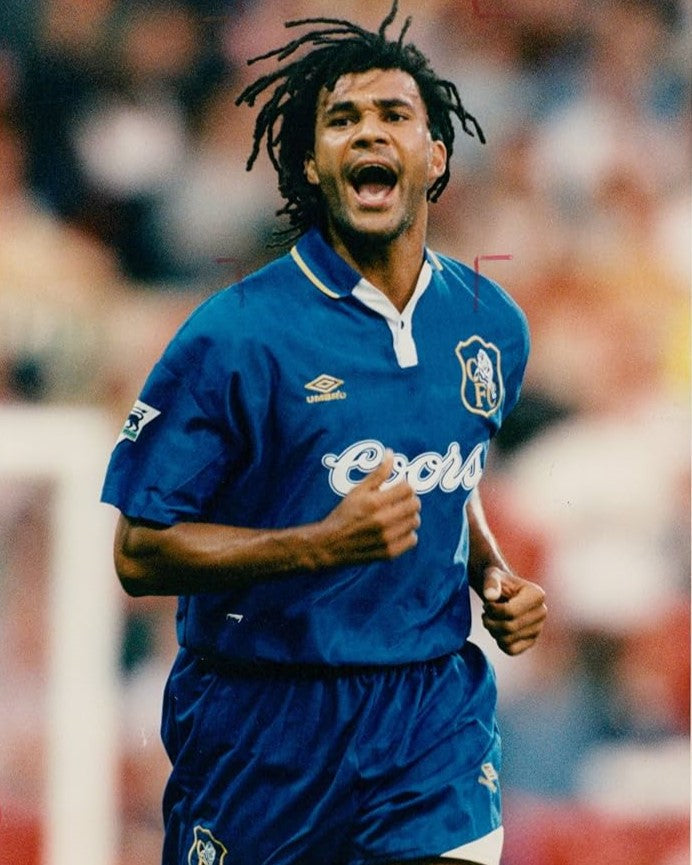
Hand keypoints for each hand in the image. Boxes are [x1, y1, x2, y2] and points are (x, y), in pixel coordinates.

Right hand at [316, 450, 420, 566]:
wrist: (330, 544)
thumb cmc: (344, 514)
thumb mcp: (357, 491)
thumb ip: (377, 473)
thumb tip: (391, 453)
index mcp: (374, 502)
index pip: (407, 488)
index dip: (406, 486)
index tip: (400, 489)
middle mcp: (382, 520)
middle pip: (415, 505)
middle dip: (410, 500)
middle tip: (402, 502)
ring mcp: (386, 538)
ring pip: (415, 522)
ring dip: (410, 517)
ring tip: (399, 516)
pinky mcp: (389, 552)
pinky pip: (412, 540)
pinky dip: (408, 534)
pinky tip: (398, 530)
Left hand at [480, 566, 546, 655]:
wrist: (501, 592)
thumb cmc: (497, 582)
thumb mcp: (491, 576)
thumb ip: (490, 583)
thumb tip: (490, 596)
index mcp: (537, 595)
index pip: (510, 612)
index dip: (492, 610)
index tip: (487, 603)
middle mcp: (542, 612)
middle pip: (509, 628)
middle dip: (490, 621)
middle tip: (485, 612)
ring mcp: (538, 628)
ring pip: (508, 640)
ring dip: (492, 630)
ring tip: (490, 618)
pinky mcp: (532, 641)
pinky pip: (511, 650)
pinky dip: (499, 642)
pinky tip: (497, 629)